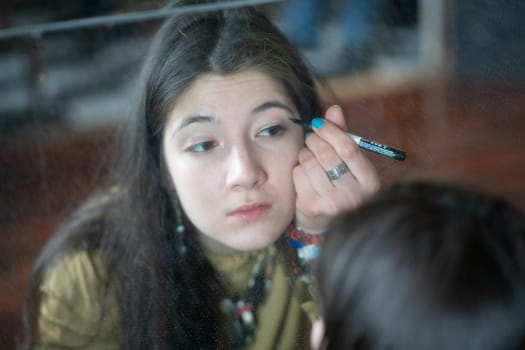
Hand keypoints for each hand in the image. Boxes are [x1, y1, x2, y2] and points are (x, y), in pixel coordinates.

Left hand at [293, 105, 379, 233]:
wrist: (327, 222)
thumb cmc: (340, 184)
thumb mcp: (349, 163)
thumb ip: (343, 135)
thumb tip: (334, 109)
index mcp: (369, 182)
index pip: (348, 148)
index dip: (331, 131)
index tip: (319, 124)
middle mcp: (354, 195)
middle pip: (327, 155)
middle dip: (314, 140)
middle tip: (310, 138)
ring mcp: (333, 203)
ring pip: (310, 164)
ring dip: (305, 154)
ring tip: (308, 155)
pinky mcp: (313, 207)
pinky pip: (299, 175)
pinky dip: (298, 168)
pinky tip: (304, 171)